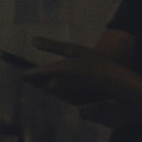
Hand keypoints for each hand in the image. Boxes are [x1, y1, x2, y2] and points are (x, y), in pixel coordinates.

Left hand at [11, 39, 130, 107]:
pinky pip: (62, 96)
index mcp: (52, 72)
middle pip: (38, 84)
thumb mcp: (74, 49)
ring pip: (50, 90)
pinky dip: (64, 90)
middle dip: (41, 77)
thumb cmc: (95, 62)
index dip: (27, 71)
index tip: (28, 67)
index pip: (28, 76)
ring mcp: (62, 96)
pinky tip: (75, 83)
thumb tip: (32, 40)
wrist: (114, 81)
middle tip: (52, 69)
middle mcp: (54, 87)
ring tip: (67, 74)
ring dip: (52, 83)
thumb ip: (51, 45)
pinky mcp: (72, 102)